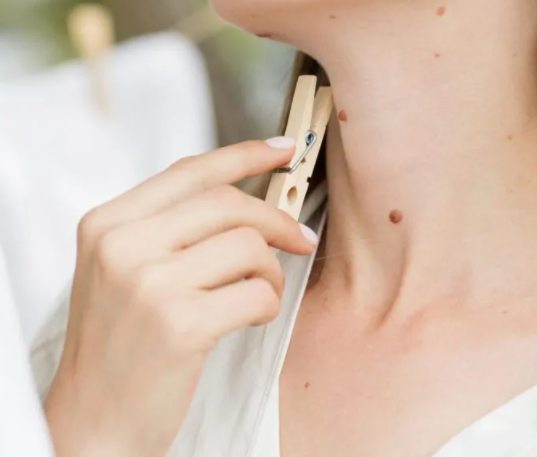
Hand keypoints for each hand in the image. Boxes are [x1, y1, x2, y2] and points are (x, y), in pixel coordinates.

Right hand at [44, 137, 317, 456]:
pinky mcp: (180, 324)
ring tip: (259, 294)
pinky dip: (267, 303)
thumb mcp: (125, 273)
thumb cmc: (120, 346)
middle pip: (228, 203)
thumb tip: (246, 201)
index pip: (189, 172)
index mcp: (107, 225)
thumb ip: (171, 231)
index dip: (244, 155)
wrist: (94, 421)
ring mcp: (149, 284)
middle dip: (276, 219)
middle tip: (300, 238)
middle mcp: (122, 246)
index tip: (283, 149)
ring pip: (249, 246)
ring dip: (270, 271)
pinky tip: (251, 318)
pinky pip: (257, 291)